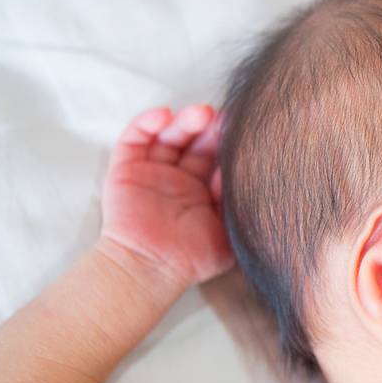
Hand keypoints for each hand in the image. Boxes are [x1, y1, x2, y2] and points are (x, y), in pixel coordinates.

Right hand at [99, 104, 233, 288]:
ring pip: (170, 137)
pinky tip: (163, 115)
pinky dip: (146, 124)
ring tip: (201, 113)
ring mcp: (154, 172)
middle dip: (211, 129)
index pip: (219, 159)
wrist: (151, 269)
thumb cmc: (193, 258)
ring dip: (185, 122)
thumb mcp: (229, 231)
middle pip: (197, 143)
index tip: (248, 130)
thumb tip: (255, 173)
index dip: (230, 145)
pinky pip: (135, 140)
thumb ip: (241, 203)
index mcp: (205, 192)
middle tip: (226, 117)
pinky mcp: (126, 169)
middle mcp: (181, 179)